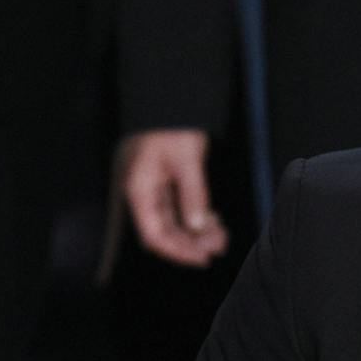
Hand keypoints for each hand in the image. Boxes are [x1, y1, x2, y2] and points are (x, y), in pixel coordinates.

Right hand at [114, 128, 225, 266]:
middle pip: (164, 232)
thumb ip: (192, 194)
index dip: (178, 252)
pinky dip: (196, 218)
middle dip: (191, 242)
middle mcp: (142, 193)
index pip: (154, 235)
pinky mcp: (165, 183)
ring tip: (221, 235)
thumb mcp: (187, 159)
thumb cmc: (172, 126)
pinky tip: (214, 221)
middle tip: (219, 245)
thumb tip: (197, 226)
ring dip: (196, 232)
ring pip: (173, 222)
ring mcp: (153, 189)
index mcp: (139, 190)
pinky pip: (178, 210)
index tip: (202, 259)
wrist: (169, 101)